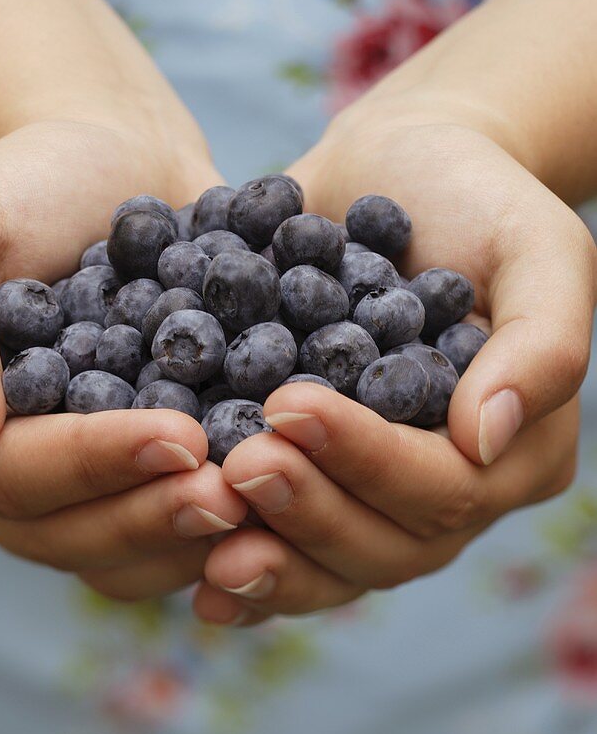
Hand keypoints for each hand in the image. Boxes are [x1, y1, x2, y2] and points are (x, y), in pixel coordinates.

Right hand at [0, 118, 247, 593]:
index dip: (94, 464)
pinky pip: (169, 529)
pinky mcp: (134, 477)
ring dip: (194, 537)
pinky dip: (225, 527)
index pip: (9, 474)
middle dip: (154, 515)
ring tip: (268, 502)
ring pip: (123, 554)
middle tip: (238, 491)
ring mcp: (69, 488)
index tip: (182, 434)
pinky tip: (284, 501)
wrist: (117, 164)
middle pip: (68, 534)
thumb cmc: (27, 182)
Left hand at [193, 111, 594, 624]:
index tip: (287, 405)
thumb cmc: (477, 194)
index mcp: (516, 450)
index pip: (446, 487)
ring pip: (331, 558)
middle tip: (234, 465)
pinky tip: (190, 567)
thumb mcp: (536, 244)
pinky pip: (286, 534)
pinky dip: (242, 549)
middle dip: (306, 510)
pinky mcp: (321, 470)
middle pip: (384, 543)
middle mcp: (448, 485)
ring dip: (267, 553)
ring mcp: (379, 488)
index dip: (368, 460)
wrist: (396, 165)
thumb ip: (543, 343)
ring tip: (198, 519)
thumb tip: (487, 439)